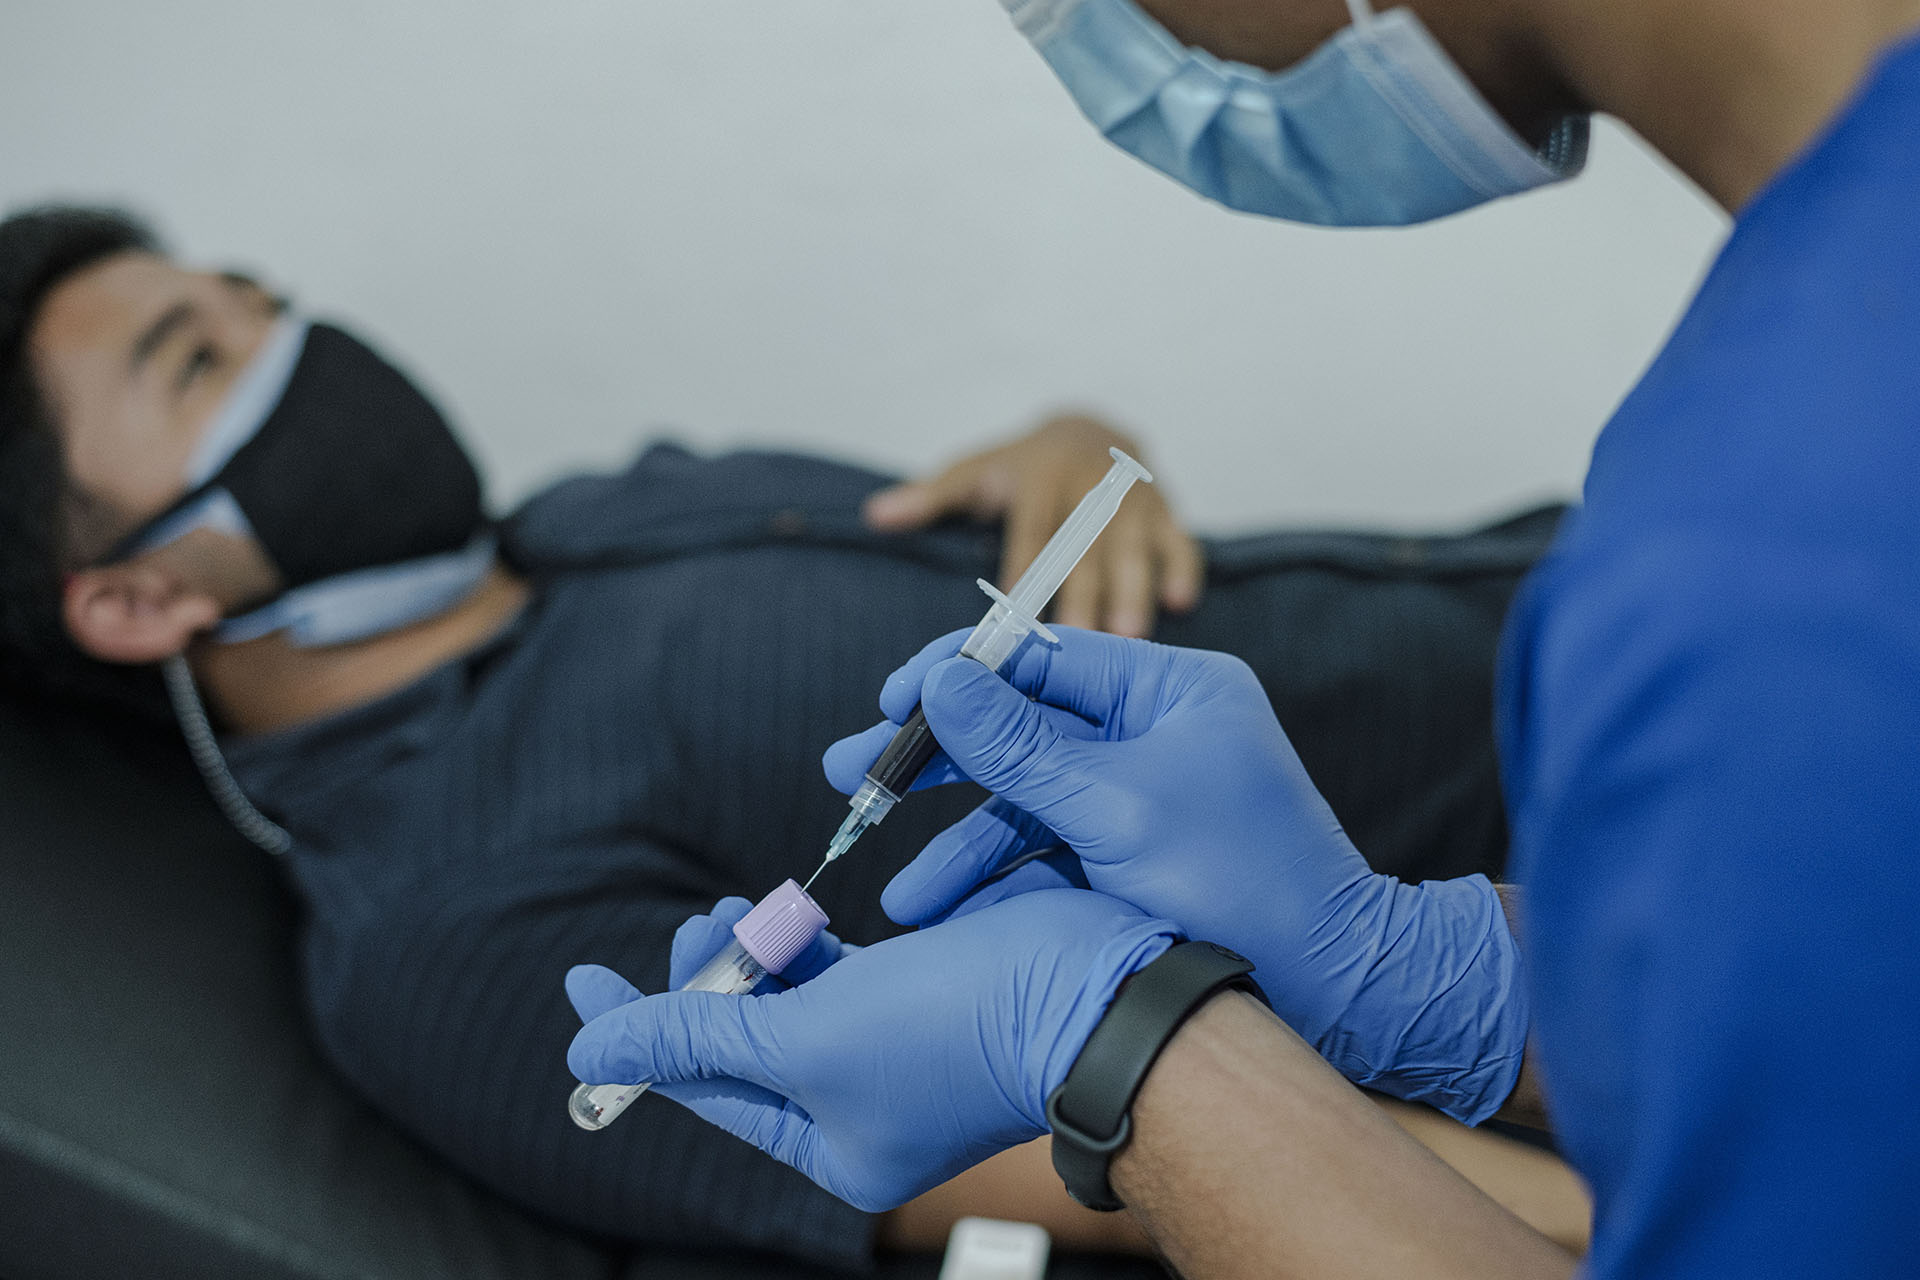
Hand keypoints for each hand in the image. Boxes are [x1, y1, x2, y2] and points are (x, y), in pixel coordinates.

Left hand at [567, 887, 1176, 1211]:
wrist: (1099, 996)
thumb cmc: (957, 1028)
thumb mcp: (808, 1037)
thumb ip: (693, 1038)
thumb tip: (589, 1051)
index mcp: (831, 1149)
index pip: (702, 1088)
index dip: (636, 1030)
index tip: (582, 980)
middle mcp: (861, 1112)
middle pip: (747, 1042)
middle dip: (711, 980)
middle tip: (698, 922)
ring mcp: (896, 1055)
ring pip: (794, 1000)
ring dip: (759, 951)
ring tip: (740, 907)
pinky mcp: (930, 997)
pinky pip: (844, 973)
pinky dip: (813, 942)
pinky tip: (802, 911)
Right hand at [822, 627, 1528, 1123]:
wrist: (1335, 993)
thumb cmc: (1244, 886)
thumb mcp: (1117, 808)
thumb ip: (1020, 746)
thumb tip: (940, 680)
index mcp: (1170, 690)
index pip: (1042, 655)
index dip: (956, 674)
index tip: (887, 702)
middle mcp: (1152, 733)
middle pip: (1019, 727)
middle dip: (934, 759)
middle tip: (852, 776)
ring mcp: (1141, 799)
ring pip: (1023, 802)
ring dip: (956, 843)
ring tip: (893, 887)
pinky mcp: (1130, 861)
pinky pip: (1046, 855)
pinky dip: (997, 883)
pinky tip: (944, 917)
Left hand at [862, 415, 1201, 636]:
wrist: (1088, 430)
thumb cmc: (1020, 469)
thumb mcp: (973, 471)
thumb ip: (930, 497)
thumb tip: (877, 515)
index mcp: (1041, 475)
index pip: (1032, 525)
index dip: (1025, 563)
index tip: (1015, 606)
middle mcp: (1090, 483)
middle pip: (1086, 542)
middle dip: (1083, 590)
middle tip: (1079, 640)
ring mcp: (1132, 498)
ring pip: (1134, 545)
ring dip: (1133, 588)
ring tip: (1129, 636)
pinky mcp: (1166, 511)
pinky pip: (1180, 538)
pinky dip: (1182, 567)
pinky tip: (1181, 603)